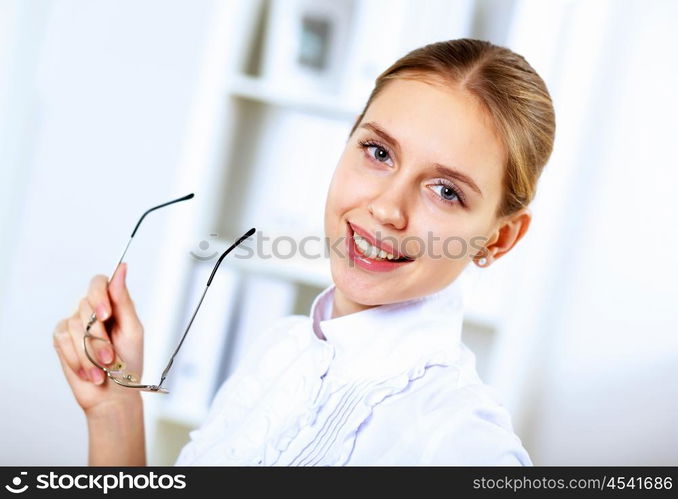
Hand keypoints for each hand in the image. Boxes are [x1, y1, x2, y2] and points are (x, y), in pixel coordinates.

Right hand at [53, 262, 143, 415]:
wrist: (114, 395)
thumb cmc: (129, 363)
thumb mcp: (132, 330)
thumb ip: (123, 300)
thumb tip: (121, 269)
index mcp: (113, 305)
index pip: (99, 283)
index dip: (99, 295)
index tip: (106, 315)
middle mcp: (92, 311)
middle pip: (85, 305)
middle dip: (99, 336)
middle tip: (110, 357)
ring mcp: (75, 324)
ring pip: (74, 326)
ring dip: (90, 353)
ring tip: (103, 367)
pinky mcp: (62, 340)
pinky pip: (63, 341)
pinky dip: (77, 359)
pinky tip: (89, 371)